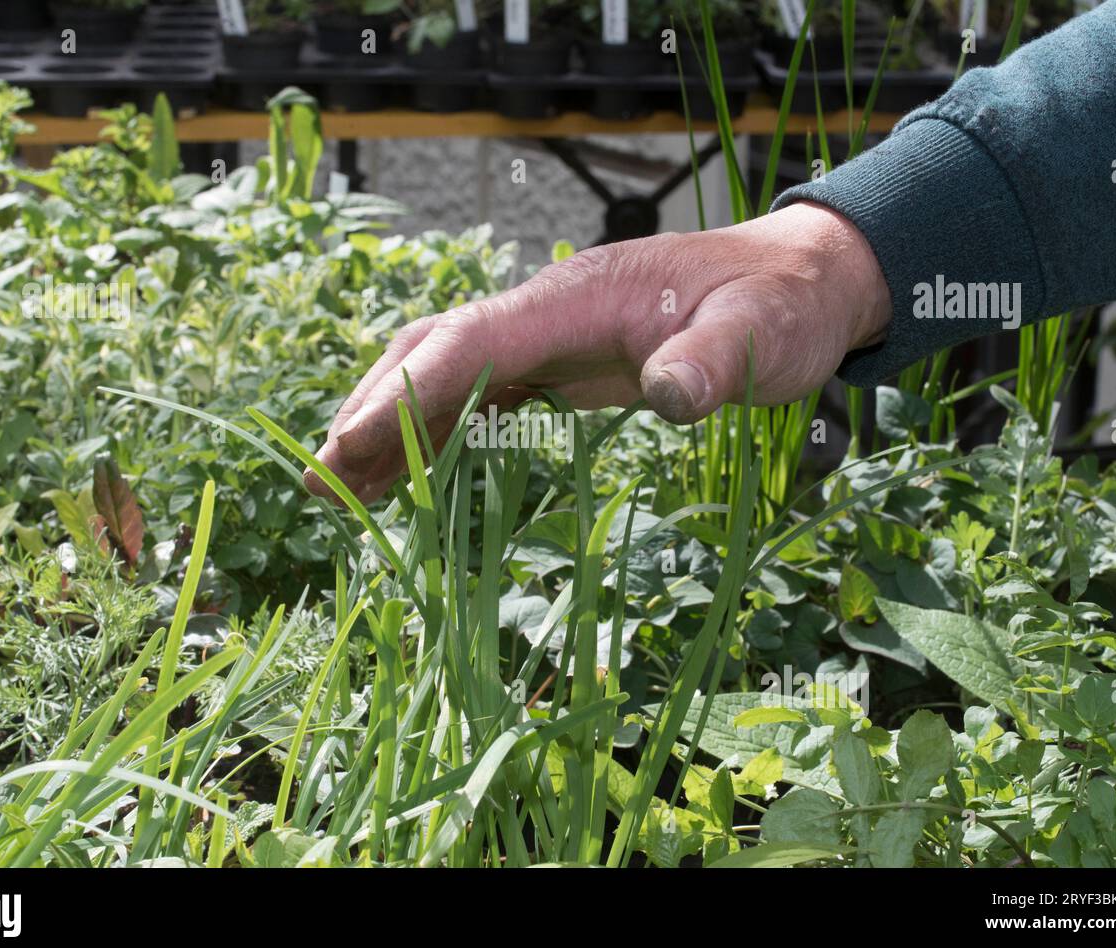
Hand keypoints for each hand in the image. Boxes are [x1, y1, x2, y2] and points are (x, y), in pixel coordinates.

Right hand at [308, 201, 891, 503]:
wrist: (797, 284)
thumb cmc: (777, 307)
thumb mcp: (759, 336)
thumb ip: (713, 362)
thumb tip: (668, 395)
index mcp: (574, 298)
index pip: (469, 340)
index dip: (407, 393)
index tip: (350, 445)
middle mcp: (545, 313)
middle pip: (432, 353)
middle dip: (370, 414)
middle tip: (319, 483)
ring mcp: (548, 339)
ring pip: (444, 376)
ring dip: (390, 430)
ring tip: (341, 494)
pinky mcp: (561, 366)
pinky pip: (480, 398)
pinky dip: (436, 435)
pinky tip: (413, 479)